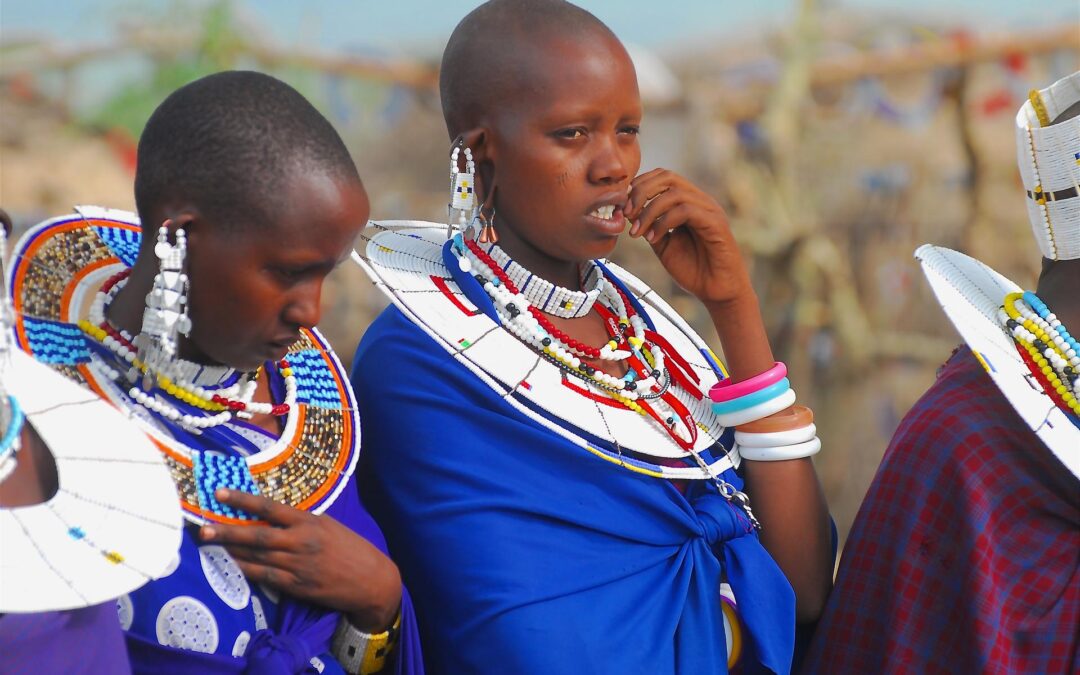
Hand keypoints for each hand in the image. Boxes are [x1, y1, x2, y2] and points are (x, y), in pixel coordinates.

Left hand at [200, 488, 400, 631]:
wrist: (371, 580)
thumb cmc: (351, 549)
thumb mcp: (329, 526)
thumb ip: (301, 522)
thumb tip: (274, 517)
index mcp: (308, 522)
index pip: (269, 507)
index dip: (243, 500)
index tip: (220, 493)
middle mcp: (300, 541)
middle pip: (255, 534)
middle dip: (226, 530)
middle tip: (202, 528)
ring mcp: (297, 565)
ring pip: (256, 555)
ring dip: (231, 550)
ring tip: (210, 544)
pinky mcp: (296, 585)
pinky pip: (264, 576)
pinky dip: (245, 570)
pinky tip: (231, 565)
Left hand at [624, 168, 751, 305]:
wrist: (716, 291)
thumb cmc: (693, 269)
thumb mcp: (663, 245)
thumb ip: (649, 226)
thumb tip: (628, 212)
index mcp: (688, 202)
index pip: (662, 177)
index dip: (639, 185)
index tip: (622, 206)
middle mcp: (700, 201)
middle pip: (667, 177)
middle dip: (641, 191)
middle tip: (626, 213)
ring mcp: (710, 210)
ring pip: (674, 193)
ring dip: (649, 211)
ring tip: (637, 232)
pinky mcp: (716, 223)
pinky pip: (686, 211)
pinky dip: (663, 222)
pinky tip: (653, 239)